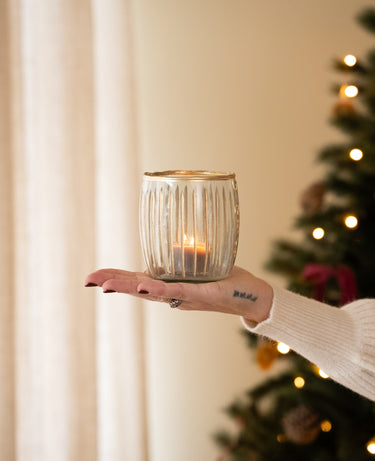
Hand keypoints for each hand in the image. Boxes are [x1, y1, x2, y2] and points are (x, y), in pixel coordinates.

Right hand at [84, 266, 272, 323]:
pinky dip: (159, 289)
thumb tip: (174, 247)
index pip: (137, 281)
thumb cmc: (227, 280)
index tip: (93, 277)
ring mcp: (184, 296)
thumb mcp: (204, 264)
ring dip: (128, 288)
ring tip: (106, 286)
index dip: (116, 278)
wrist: (252, 297)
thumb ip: (188, 255)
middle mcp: (173, 294)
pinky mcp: (201, 294)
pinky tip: (144, 286)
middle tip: (87, 281)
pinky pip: (177, 291)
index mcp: (170, 286)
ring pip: (151, 292)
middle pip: (137, 288)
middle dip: (112, 284)